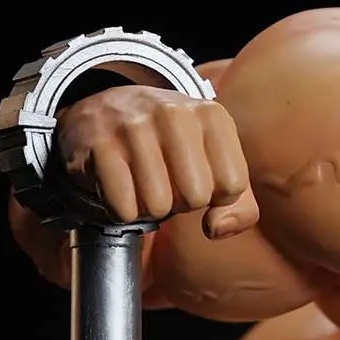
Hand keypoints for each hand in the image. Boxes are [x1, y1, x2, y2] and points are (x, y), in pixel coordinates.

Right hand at [57, 84, 258, 238]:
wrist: (107, 113)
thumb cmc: (171, 151)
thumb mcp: (216, 167)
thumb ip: (240, 207)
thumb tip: (216, 227)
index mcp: (211, 114)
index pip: (232, 185)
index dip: (214, 194)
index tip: (196, 176)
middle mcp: (173, 112)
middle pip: (195, 197)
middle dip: (180, 201)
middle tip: (165, 179)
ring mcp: (133, 124)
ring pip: (157, 206)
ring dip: (148, 207)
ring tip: (141, 180)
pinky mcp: (99, 143)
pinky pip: (123, 209)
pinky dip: (121, 209)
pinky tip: (118, 184)